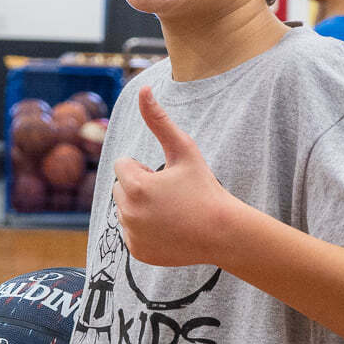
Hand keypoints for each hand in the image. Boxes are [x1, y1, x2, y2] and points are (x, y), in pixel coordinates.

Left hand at [112, 87, 236, 268]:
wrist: (222, 232)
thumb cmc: (204, 188)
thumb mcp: (184, 150)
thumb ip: (159, 120)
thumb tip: (143, 90)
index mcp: (134, 186)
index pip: (124, 166)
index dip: (145, 169)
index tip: (167, 179)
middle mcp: (127, 213)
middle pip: (121, 189)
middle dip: (140, 188)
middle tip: (171, 196)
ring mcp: (132, 235)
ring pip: (125, 211)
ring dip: (141, 208)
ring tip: (171, 213)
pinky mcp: (137, 253)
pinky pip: (132, 233)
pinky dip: (146, 231)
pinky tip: (169, 230)